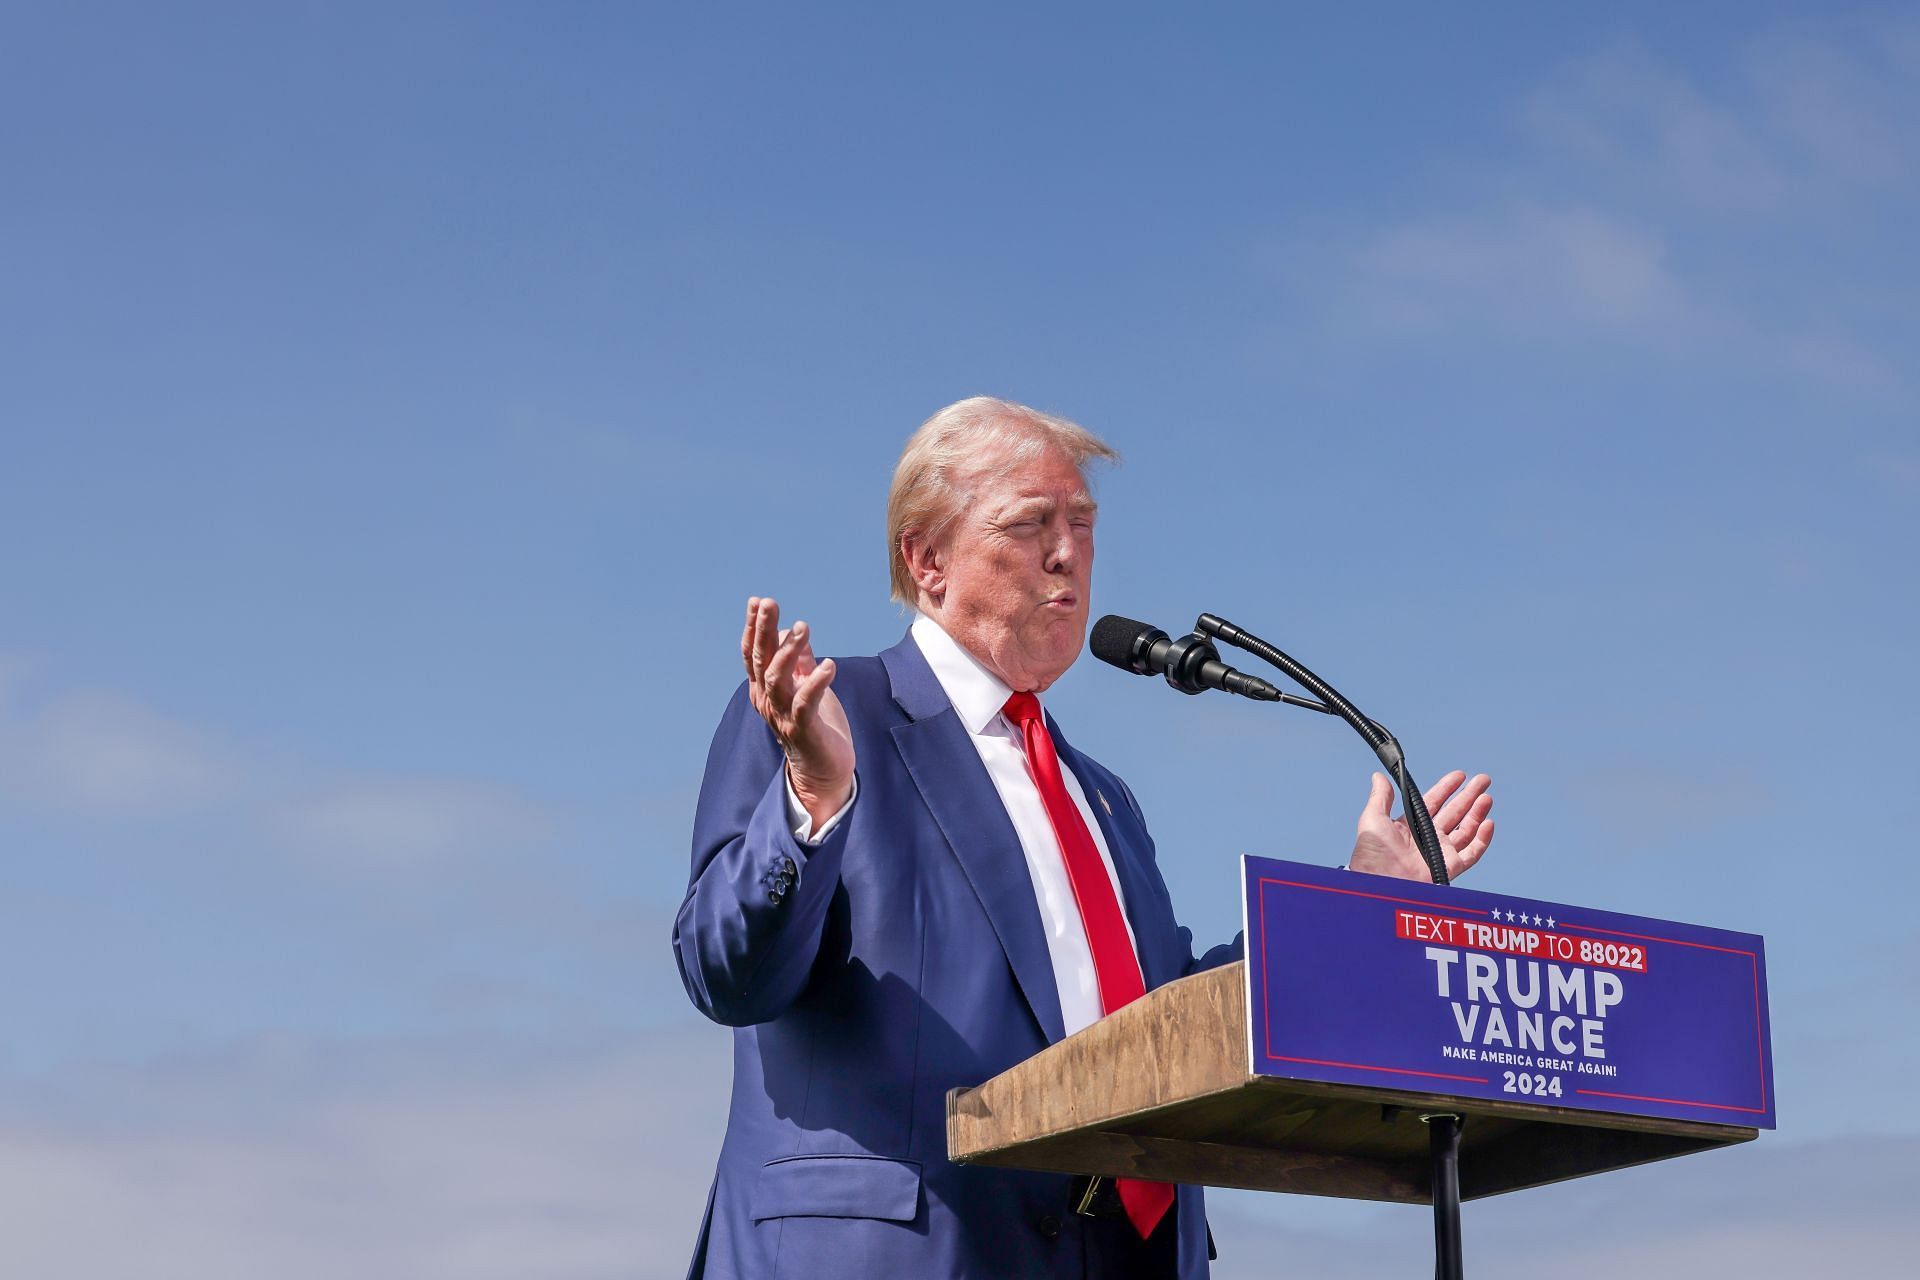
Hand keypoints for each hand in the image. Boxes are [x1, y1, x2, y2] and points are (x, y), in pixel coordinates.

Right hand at [742, 597, 854, 826]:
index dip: (754, 628)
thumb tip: (792, 631)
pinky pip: (805, 704)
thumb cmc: (815, 726)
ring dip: (788, 652)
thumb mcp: (806, 686)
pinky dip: (815, 683)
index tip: (757, 601)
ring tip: (804, 628)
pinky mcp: (803, 730)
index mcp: (765, 689)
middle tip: (769, 603)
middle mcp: (768, 701)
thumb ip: (799, 661)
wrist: (824, 771)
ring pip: (777, 679)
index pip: (754, 654)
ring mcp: (783, 716)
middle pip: (761, 660)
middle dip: (763, 630)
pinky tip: (828, 665)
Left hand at [1349, 770, 1493, 882]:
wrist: (1379, 885)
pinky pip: (1472, 853)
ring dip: (1477, 812)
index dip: (1447, 788)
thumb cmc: (1371, 856)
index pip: (1433, 802)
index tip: (1460, 775)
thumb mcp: (1372, 820)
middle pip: (1454, 813)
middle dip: (1469, 795)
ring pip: (1466, 829)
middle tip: (1483, 779)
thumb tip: (1379, 776)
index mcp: (1410, 826)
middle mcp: (1427, 838)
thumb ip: (1380, 798)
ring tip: (1486, 797)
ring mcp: (1440, 853)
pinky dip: (1482, 839)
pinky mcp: (1449, 868)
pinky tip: (1487, 823)